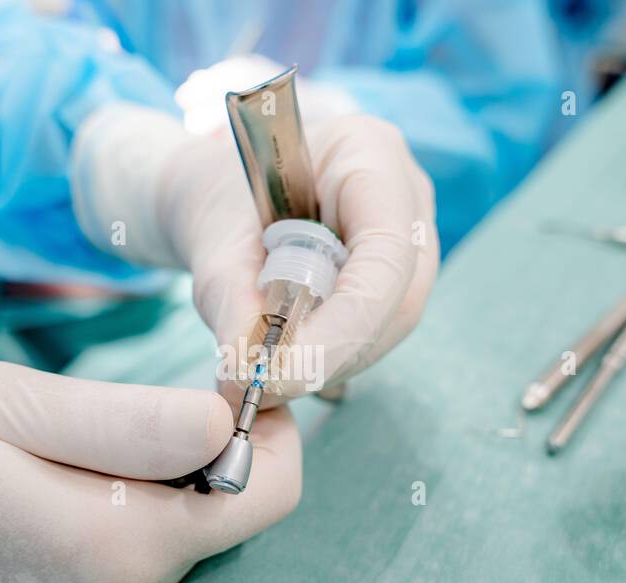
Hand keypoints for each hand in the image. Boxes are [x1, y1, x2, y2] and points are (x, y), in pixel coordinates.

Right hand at [0, 362, 299, 582]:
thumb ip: (119, 418)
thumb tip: (225, 415)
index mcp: (122, 540)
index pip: (271, 487)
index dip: (264, 418)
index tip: (219, 368)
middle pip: (242, 506)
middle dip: (222, 440)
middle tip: (150, 391)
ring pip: (200, 524)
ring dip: (176, 472)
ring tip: (90, 436)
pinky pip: (159, 547)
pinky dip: (145, 503)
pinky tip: (77, 477)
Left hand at [160, 114, 438, 406]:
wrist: (222, 194)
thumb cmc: (221, 200)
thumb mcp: (213, 244)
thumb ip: (231, 302)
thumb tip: (248, 374)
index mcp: (370, 154)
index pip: (385, 254)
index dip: (345, 324)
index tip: (289, 372)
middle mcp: (407, 194)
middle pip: (398, 297)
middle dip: (335, 352)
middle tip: (270, 384)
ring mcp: (413, 234)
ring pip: (392, 321)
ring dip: (332, 360)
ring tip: (270, 372)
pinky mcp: (397, 273)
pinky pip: (379, 326)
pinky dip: (332, 354)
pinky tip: (290, 359)